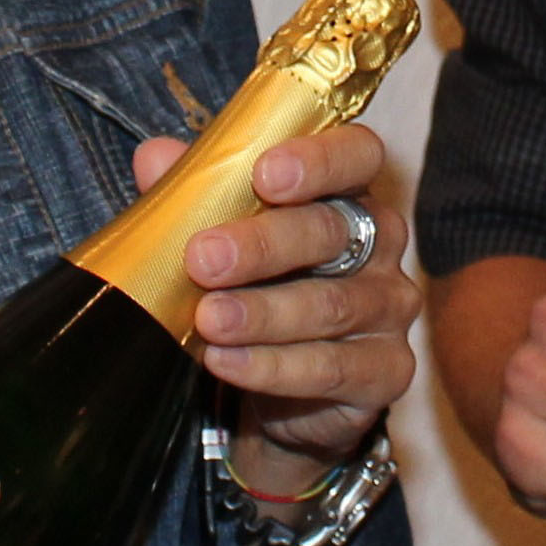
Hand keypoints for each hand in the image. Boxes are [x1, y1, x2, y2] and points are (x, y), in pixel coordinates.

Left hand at [151, 121, 419, 492]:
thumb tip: (155, 158)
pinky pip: (334, 368)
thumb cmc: (253, 290)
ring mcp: (390, 308)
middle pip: (331, 232)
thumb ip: (195, 196)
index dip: (319, 160)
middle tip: (204, 258)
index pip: (356, 155)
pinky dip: (275, 368)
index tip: (265, 175)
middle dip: (262, 245)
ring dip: (263, 314)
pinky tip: (228, 362)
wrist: (272, 390)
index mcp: (346, 194)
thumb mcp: (219, 237)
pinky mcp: (388, 371)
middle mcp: (380, 244)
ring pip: (332, 305)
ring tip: (209, 320)